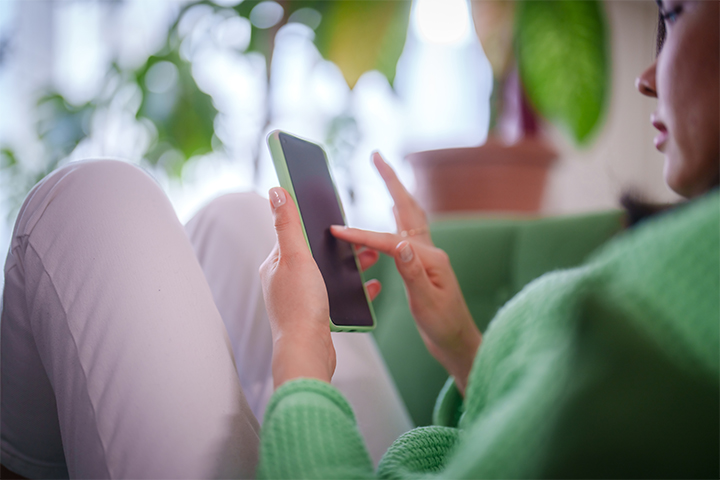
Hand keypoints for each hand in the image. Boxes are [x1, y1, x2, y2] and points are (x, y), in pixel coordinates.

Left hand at [259, 187, 382, 388]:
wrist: (308, 352)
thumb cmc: (300, 305)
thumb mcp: (296, 257)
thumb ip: (288, 224)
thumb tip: (276, 191)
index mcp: (276, 264)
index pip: (293, 233)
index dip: (314, 221)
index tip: (334, 213)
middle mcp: (284, 280)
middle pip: (315, 253)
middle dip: (340, 245)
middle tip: (364, 239)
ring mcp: (300, 298)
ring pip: (329, 273)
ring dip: (351, 265)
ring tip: (373, 257)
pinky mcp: (315, 314)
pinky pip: (337, 293)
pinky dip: (354, 288)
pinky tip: (371, 286)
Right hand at [330, 153, 480, 394]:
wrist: (458, 343)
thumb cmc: (443, 327)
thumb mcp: (427, 303)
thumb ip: (413, 273)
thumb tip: (401, 244)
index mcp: (430, 260)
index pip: (390, 242)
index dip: (363, 236)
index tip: (338, 230)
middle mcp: (430, 252)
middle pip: (408, 208)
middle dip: (392, 181)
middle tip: (377, 157)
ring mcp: (427, 256)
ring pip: (409, 216)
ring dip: (395, 192)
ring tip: (384, 173)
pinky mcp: (423, 264)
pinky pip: (407, 231)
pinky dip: (398, 215)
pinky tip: (392, 210)